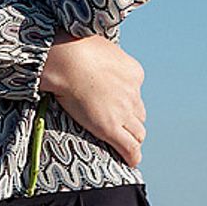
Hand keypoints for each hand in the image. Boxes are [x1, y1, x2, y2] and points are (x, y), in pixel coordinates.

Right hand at [37, 33, 147, 166]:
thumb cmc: (73, 47)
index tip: (113, 103)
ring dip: (132, 138)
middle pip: (139, 114)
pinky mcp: (110, 128)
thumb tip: (90, 53)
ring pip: (138, 132)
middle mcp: (133, 93)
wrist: (67, 60)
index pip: (134, 92)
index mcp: (133, 73)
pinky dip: (132, 156)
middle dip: (131, 120)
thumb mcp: (97, 44)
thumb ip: (101, 56)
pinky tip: (130, 161)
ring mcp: (123, 112)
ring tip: (125, 145)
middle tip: (118, 126)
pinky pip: (130, 148)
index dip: (125, 100)